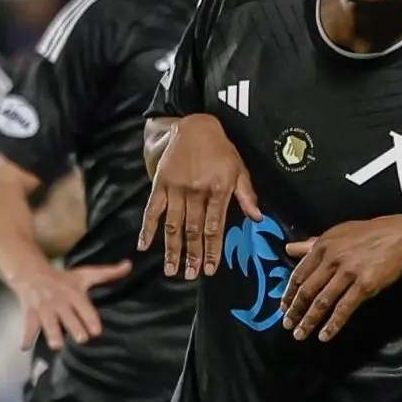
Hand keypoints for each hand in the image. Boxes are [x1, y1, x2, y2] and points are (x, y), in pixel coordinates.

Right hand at [12, 260, 132, 350]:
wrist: (33, 274)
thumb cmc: (64, 278)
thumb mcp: (86, 274)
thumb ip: (108, 273)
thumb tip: (129, 265)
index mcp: (74, 294)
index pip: (84, 308)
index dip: (90, 319)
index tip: (96, 331)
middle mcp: (60, 303)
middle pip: (68, 319)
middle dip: (75, 328)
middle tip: (81, 338)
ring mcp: (44, 310)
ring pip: (49, 324)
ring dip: (52, 335)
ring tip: (57, 345)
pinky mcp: (31, 316)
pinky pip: (28, 328)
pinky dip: (26, 338)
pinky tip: (25, 348)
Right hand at [138, 115, 262, 278]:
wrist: (194, 125)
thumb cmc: (220, 149)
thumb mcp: (239, 168)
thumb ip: (247, 194)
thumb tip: (257, 218)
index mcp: (219, 189)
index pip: (215, 227)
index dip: (212, 250)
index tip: (209, 269)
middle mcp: (197, 191)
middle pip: (194, 230)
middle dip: (192, 255)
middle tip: (190, 276)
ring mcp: (176, 188)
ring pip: (173, 225)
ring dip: (172, 249)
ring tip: (171, 270)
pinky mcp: (160, 184)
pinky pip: (152, 209)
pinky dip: (147, 228)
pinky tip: (144, 245)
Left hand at [279, 215, 401, 341]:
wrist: (399, 237)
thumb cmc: (366, 235)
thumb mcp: (337, 234)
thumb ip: (312, 244)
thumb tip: (288, 249)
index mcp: (322, 246)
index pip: (299, 274)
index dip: (289, 293)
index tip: (283, 308)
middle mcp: (332, 260)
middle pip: (308, 290)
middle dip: (295, 311)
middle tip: (287, 325)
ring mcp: (348, 273)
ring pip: (323, 302)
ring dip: (309, 321)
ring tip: (300, 335)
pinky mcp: (364, 286)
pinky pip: (344, 308)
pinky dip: (333, 324)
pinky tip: (325, 335)